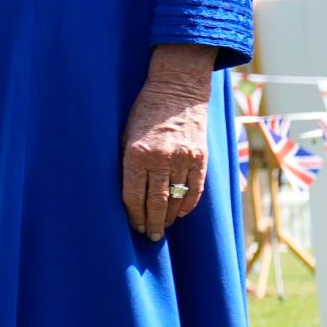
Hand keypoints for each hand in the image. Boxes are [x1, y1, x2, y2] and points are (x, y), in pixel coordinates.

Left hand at [123, 45, 215, 240]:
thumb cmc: (144, 113)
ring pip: (175, 198)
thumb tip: (128, 195)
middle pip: (155, 202)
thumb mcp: (125, 135)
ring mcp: (183, 158)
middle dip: (152, 223)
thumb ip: (127, 163)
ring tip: (163, 228)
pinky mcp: (200, 156)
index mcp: (136, 154)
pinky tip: (180, 214)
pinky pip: (195, 188)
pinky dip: (188, 204)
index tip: (133, 227)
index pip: (133, 196)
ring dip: (169, 217)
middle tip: (150, 237)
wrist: (176, 89)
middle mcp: (160, 158)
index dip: (133, 215)